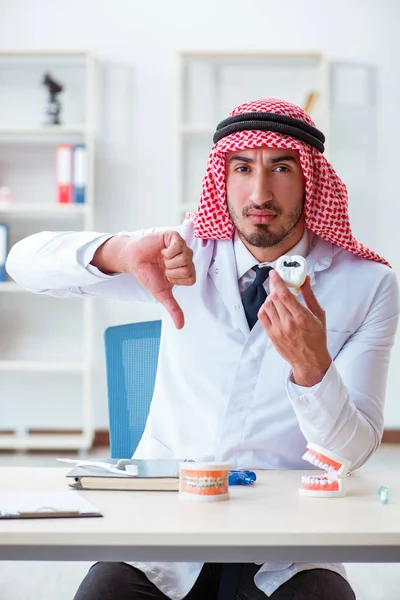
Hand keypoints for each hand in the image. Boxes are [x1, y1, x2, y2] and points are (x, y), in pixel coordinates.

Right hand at [92, 231, 195, 328]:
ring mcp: (181, 246)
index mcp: (186, 270)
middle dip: (171, 271)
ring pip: (184, 258)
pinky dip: (168, 252)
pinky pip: (178, 246)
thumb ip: (174, 308)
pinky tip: (162, 251)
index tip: (166, 275)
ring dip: (169, 262)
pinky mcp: (173, 237)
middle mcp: (186, 258)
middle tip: (163, 266)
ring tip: (161, 258)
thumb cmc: (148, 274)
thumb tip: (180, 326)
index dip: (176, 279)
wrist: (133, 260)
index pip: (191, 278)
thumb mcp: (162, 294)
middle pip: (188, 268)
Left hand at [257, 270, 331, 385]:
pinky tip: (271, 306)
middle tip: (277, 281)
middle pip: (274, 298)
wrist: (310, 360)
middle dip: (274, 286)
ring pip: (267, 305)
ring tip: (277, 295)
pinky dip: (265, 307)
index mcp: (301, 317)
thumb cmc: (317, 337)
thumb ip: (310, 295)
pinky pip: (262, 316)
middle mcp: (288, 323)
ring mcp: (278, 330)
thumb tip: (305, 279)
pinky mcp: (271, 335)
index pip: (284, 294)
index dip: (277, 281)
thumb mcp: (318, 315)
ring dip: (270, 297)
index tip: (274, 273)